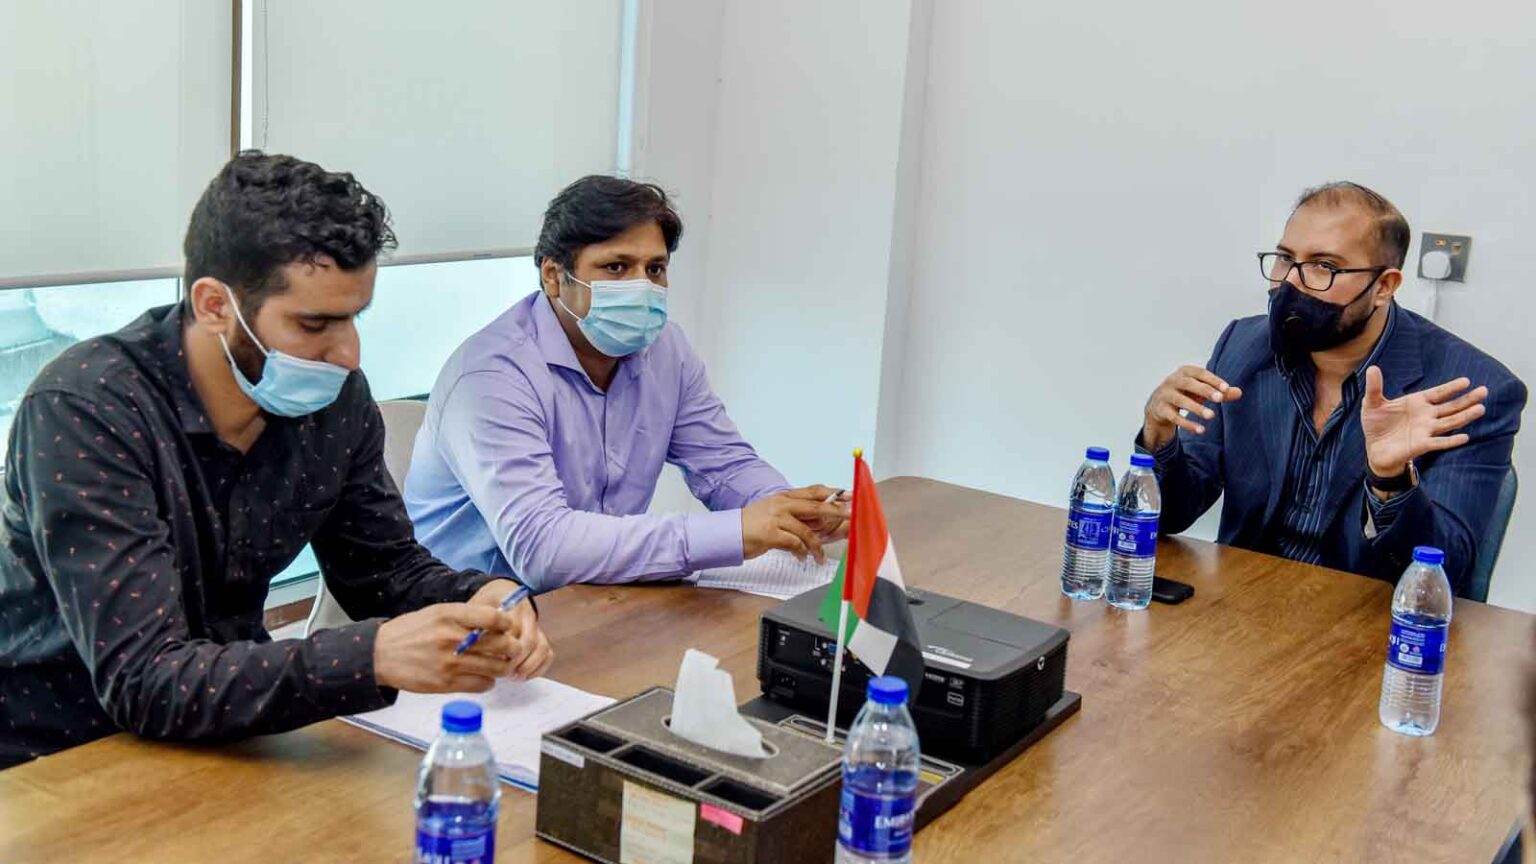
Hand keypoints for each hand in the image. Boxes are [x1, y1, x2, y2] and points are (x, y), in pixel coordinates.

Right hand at [373, 602, 514, 692]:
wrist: (380, 654)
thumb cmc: (411, 631)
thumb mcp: (436, 613)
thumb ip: (464, 616)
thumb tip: (497, 620)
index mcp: (450, 615)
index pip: (494, 617)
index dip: (507, 623)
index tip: (508, 627)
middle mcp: (452, 638)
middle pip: (501, 644)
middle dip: (512, 648)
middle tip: (512, 649)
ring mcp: (450, 663)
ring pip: (496, 668)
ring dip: (503, 667)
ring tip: (499, 664)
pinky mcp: (446, 683)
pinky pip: (482, 685)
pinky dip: (488, 682)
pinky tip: (483, 677)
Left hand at [467, 579, 553, 679]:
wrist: (501, 592)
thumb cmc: (483, 605)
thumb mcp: (474, 608)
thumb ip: (472, 624)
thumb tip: (467, 648)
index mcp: (510, 602)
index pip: (511, 628)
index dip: (502, 647)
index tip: (489, 659)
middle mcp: (527, 612)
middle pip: (528, 640)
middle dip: (516, 660)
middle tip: (502, 672)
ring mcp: (536, 624)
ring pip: (541, 647)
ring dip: (528, 665)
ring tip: (513, 676)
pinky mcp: (541, 635)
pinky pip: (547, 653)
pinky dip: (538, 667)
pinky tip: (523, 676)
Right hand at [741, 490, 846, 562]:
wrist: (730, 533)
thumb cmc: (754, 525)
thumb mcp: (775, 512)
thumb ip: (796, 514)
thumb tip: (821, 520)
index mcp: (785, 497)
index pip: (814, 491)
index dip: (833, 493)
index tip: (850, 495)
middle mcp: (782, 504)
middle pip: (816, 506)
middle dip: (836, 511)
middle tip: (851, 516)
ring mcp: (776, 518)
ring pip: (807, 530)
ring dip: (816, 546)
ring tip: (818, 557)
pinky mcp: (771, 534)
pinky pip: (795, 543)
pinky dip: (801, 552)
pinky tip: (801, 557)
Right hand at [1142, 365, 1243, 450]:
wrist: (1157, 406)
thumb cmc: (1185, 394)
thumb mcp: (1202, 392)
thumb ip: (1220, 392)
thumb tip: (1239, 392)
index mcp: (1184, 372)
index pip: (1199, 373)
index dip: (1212, 380)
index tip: (1226, 388)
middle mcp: (1172, 381)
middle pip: (1188, 383)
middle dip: (1204, 390)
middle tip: (1220, 399)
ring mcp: (1165, 395)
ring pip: (1180, 400)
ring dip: (1196, 408)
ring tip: (1211, 416)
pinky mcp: (1160, 409)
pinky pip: (1174, 417)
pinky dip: (1187, 423)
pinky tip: (1200, 429)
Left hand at [1362, 366, 1486, 477]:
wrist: (1375, 448)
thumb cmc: (1376, 424)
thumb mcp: (1372, 404)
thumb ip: (1374, 387)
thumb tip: (1372, 368)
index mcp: (1417, 402)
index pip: (1438, 393)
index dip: (1451, 388)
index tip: (1466, 381)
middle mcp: (1426, 415)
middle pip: (1451, 407)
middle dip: (1467, 399)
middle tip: (1484, 391)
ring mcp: (1426, 431)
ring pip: (1450, 422)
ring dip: (1464, 416)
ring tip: (1481, 409)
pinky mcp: (1422, 445)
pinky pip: (1439, 443)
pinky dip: (1451, 441)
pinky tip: (1465, 437)